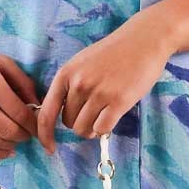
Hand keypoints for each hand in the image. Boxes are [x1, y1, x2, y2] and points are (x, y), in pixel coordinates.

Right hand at [0, 35, 41, 158]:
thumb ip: (22, 81)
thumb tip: (38, 105)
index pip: (19, 112)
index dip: (33, 124)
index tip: (40, 126)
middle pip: (8, 130)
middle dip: (24, 136)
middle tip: (30, 134)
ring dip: (11, 144)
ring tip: (18, 139)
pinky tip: (6, 150)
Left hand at [34, 12, 173, 152]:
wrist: (144, 40)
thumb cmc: (113, 53)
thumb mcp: (82, 63)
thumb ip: (69, 86)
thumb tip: (61, 115)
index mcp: (66, 74)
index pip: (45, 113)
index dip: (44, 135)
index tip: (49, 148)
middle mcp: (79, 84)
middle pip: (68, 123)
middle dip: (80, 121)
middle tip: (95, 110)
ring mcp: (98, 93)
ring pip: (83, 129)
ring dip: (93, 127)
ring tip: (104, 113)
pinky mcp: (118, 101)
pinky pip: (102, 129)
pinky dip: (105, 128)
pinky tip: (113, 115)